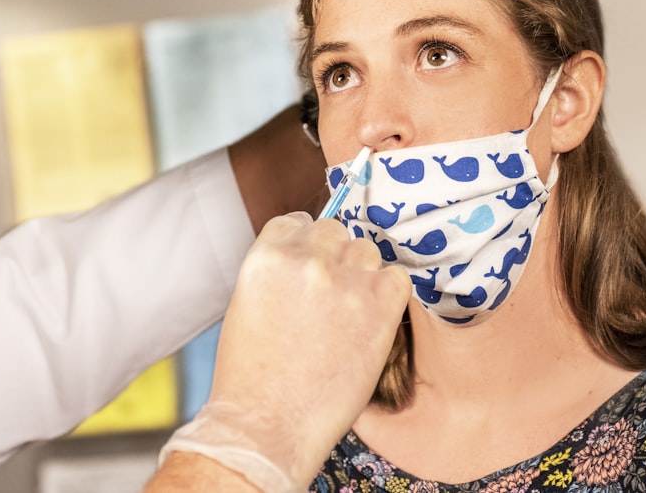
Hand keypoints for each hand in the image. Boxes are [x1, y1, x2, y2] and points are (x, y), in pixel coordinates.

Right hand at [158, 213, 409, 490]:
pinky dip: (389, 294)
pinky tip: (371, 319)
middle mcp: (308, 258)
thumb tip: (308, 259)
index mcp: (268, 255)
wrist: (268, 424)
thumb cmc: (251, 376)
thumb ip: (279, 272)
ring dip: (361, 274)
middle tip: (330, 295)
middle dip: (333, 258)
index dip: (305, 243)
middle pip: (334, 232)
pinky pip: (397, 278)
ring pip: (366, 251)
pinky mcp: (379, 305)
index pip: (297, 222)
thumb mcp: (248, 303)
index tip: (310, 265)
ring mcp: (345, 279)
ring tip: (348, 313)